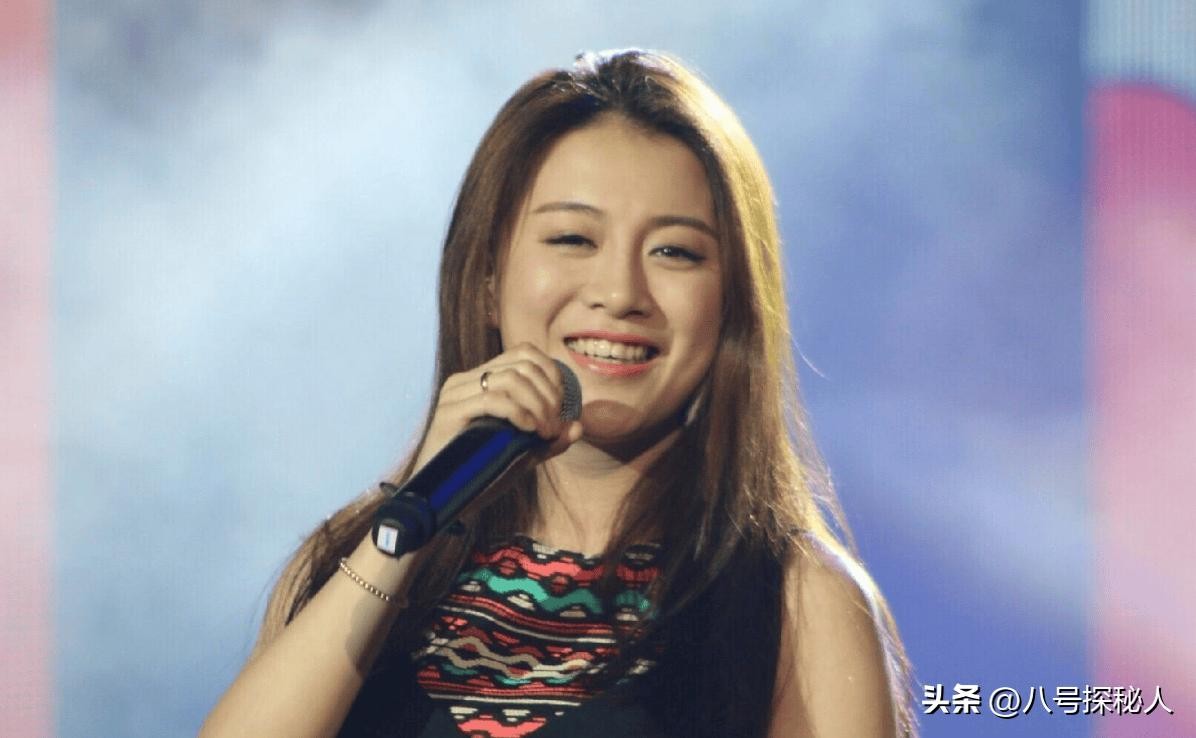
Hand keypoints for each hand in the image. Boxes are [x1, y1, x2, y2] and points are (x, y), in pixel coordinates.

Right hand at [411, 343, 583, 472]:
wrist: (440, 500)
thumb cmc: (479, 474)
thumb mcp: (522, 454)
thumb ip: (549, 440)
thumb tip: (578, 427)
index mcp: (480, 380)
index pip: (523, 353)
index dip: (551, 374)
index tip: (561, 408)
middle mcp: (466, 380)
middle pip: (521, 364)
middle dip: (548, 394)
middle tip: (553, 427)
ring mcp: (455, 394)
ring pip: (510, 379)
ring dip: (538, 405)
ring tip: (544, 433)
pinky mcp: (449, 413)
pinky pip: (492, 400)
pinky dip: (519, 413)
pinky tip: (529, 430)